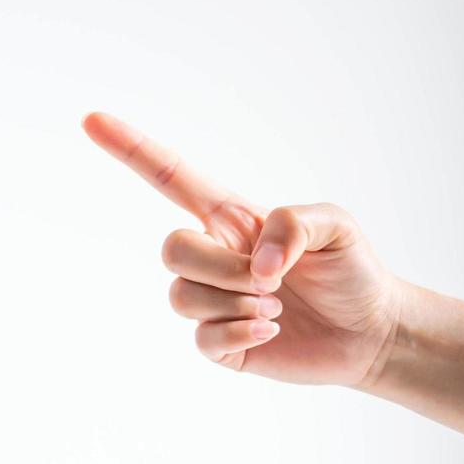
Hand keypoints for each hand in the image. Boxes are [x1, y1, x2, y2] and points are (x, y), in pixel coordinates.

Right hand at [83, 112, 401, 386]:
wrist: (372, 332)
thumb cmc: (352, 270)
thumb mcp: (336, 226)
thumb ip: (295, 224)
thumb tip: (255, 263)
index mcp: (232, 218)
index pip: (170, 178)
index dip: (130, 148)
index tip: (91, 119)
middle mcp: (215, 256)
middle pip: (172, 249)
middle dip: (217, 266)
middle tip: (267, 282)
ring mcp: (213, 301)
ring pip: (181, 296)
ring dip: (232, 302)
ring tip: (275, 308)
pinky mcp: (221, 344)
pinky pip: (201, 339)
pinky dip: (237, 333)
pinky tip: (269, 330)